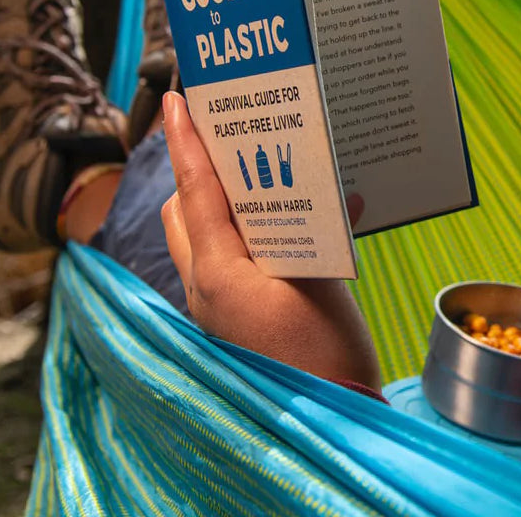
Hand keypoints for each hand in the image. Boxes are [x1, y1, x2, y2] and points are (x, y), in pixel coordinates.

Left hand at [160, 91, 380, 389]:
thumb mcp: (325, 282)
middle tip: (225, 140)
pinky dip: (235, 236)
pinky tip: (277, 228)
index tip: (177, 101)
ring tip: (252, 179)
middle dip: (195, 171)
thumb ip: (323, 233)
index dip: (186, 141)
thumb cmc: (326, 354)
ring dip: (213, 204)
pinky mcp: (228, 322)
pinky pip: (217, 263)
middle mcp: (202, 288)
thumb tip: (343, 200)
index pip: (194, 190)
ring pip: (195, 238)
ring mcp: (212, 309)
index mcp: (217, 272)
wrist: (328, 420)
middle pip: (182, 211)